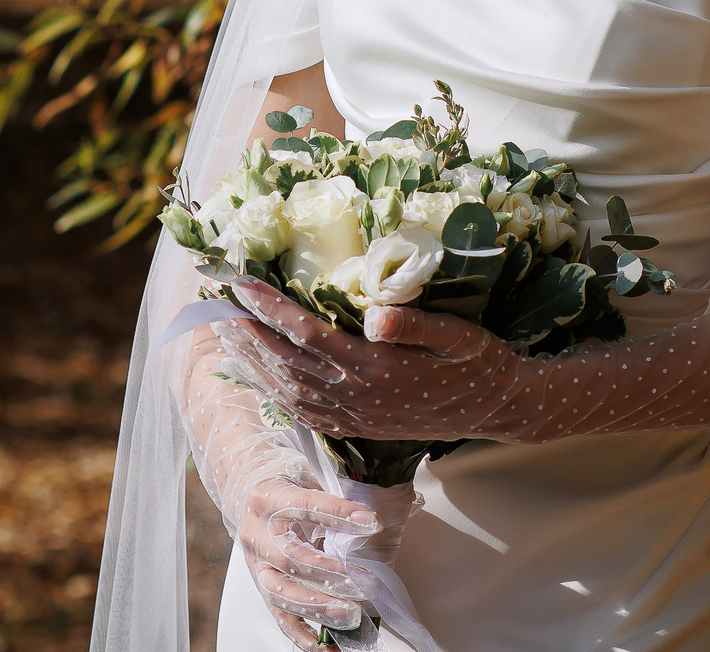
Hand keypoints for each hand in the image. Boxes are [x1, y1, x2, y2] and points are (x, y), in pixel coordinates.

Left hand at [219, 279, 540, 442]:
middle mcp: (355, 396)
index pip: (308, 335)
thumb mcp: (459, 335)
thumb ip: (416, 325)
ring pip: (286, 389)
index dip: (271, 309)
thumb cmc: (478, 362)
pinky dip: (270, 390)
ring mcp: (353, 415)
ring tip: (222, 329)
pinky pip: (300, 410)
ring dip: (250, 359)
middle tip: (212, 299)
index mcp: (375, 369)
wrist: (496, 408)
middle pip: (285, 362)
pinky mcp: (355, 425)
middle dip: (245, 330)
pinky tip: (254, 373)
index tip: (241, 283)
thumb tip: (373, 314)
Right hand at [235, 465, 377, 648]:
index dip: (337, 514)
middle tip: (362, 583)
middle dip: (328, 574)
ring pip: (281, 592)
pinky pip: (280, 617)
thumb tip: (379, 502)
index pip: (304, 505)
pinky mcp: (261, 586)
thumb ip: (334, 487)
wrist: (246, 493)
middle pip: (290, 558)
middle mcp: (255, 532)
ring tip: (350, 615)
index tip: (371, 522)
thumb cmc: (286, 482)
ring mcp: (255, 564)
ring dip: (318, 607)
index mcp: (267, 497)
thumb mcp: (305, 472)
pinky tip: (328, 646)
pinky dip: (304, 635)